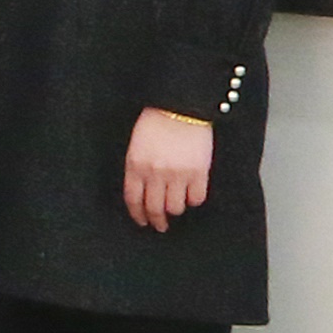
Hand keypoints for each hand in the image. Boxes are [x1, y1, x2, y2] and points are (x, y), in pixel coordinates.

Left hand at [124, 110, 216, 231]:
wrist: (181, 106)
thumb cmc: (156, 121)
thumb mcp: (136, 145)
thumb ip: (137, 168)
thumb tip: (141, 190)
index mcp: (135, 166)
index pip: (133, 200)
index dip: (138, 215)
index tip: (142, 221)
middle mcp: (155, 174)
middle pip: (154, 208)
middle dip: (157, 221)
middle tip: (161, 226)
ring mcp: (177, 174)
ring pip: (175, 207)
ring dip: (176, 210)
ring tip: (177, 208)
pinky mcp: (199, 172)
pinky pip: (196, 197)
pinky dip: (194, 200)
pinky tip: (192, 196)